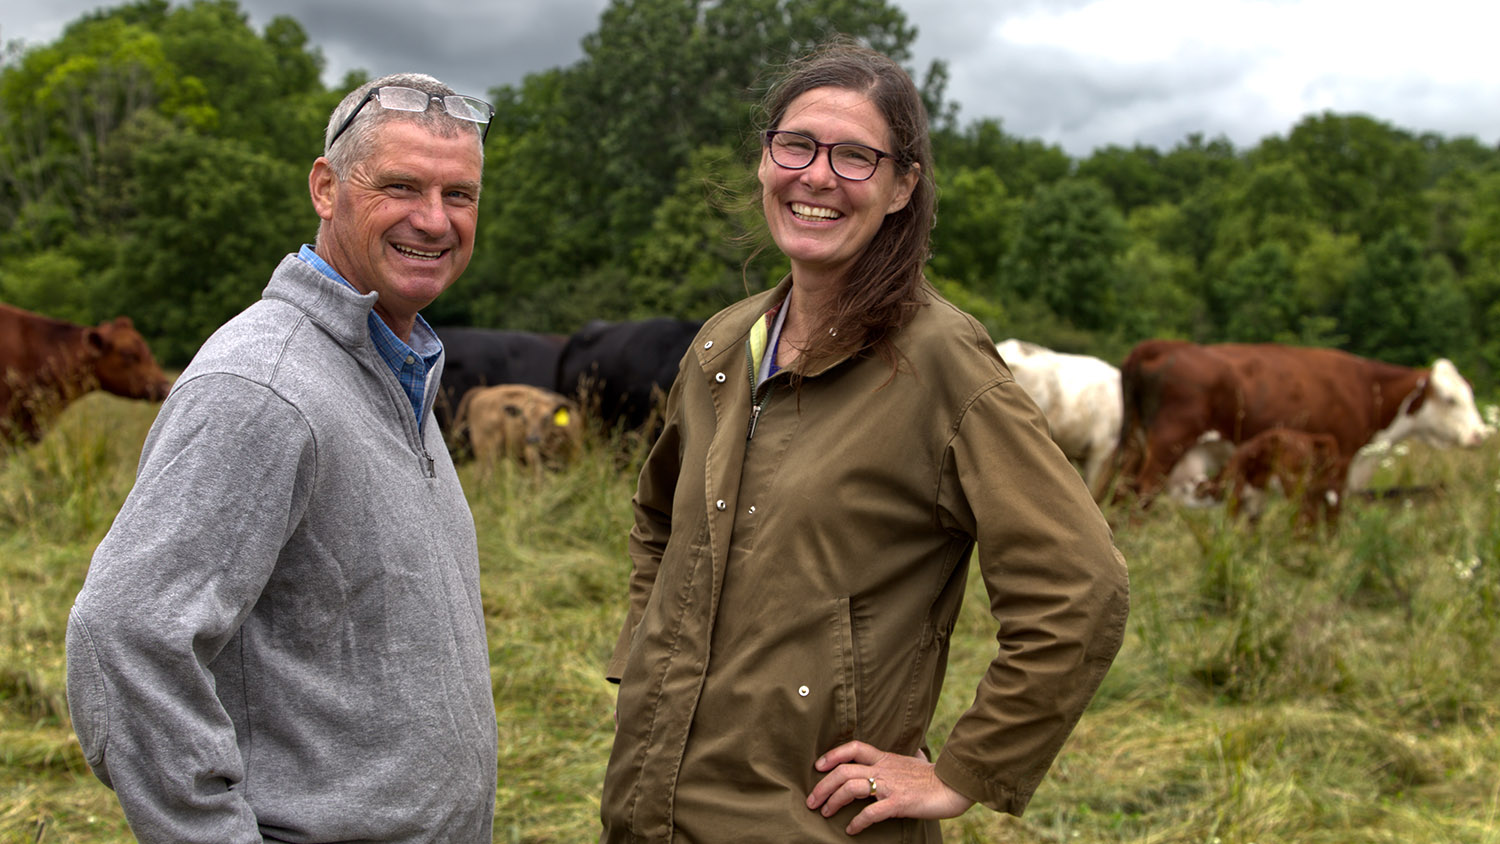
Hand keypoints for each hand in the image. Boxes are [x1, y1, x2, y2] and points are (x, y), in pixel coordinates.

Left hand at [805, 740, 974, 834]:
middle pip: (843, 770)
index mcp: (885, 758)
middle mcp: (883, 769)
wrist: (954, 787)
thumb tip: (918, 753)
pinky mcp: (898, 802)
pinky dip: (857, 821)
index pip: (853, 748)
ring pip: (851, 787)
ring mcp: (890, 785)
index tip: (818, 766)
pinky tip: (851, 829)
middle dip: (823, 786)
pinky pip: (871, 812)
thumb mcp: (919, 761)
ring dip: (833, 801)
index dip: (832, 754)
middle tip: (812, 801)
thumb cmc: (935, 777)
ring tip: (825, 813)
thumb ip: (912, 756)